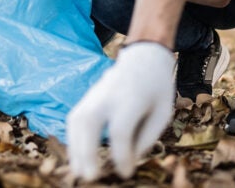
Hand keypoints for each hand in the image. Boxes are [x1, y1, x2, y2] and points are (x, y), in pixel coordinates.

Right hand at [67, 42, 174, 179]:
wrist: (144, 58)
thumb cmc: (156, 89)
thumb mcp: (162, 113)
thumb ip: (147, 137)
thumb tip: (128, 160)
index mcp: (132, 98)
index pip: (120, 130)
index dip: (121, 155)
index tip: (126, 173)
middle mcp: (108, 94)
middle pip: (90, 122)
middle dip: (86, 152)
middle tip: (90, 178)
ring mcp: (94, 94)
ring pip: (76, 120)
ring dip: (74, 148)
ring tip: (78, 173)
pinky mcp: (87, 97)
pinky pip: (73, 119)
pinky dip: (72, 139)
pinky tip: (76, 158)